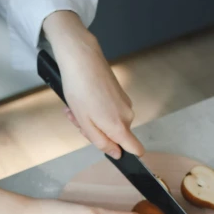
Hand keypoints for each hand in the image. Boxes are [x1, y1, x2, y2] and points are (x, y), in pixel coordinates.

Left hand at [42, 12, 143, 158]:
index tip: (113, 152)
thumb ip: (102, 142)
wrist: (82, 59)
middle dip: (97, 132)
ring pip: (110, 122)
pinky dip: (96, 109)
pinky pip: (109, 110)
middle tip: (78, 121)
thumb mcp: (85, 123)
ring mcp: (125, 103)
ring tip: (77, 108)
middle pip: (116, 136)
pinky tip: (83, 99)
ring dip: (93, 119)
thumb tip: (116, 154)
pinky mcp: (120, 94)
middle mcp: (127, 115)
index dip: (126, 154)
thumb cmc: (80, 89)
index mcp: (119, 126)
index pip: (136, 149)